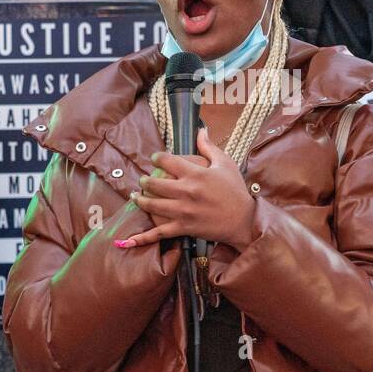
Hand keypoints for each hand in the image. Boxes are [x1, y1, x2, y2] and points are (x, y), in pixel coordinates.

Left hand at [118, 127, 256, 250]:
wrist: (244, 220)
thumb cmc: (235, 190)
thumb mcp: (225, 164)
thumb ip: (209, 147)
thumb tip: (200, 130)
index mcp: (195, 174)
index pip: (167, 160)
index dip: (157, 157)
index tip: (155, 158)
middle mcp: (186, 191)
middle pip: (155, 183)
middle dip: (145, 180)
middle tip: (143, 179)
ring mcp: (182, 211)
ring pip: (152, 204)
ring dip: (140, 199)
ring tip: (136, 196)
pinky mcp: (183, 228)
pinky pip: (159, 233)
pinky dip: (143, 238)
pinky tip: (128, 240)